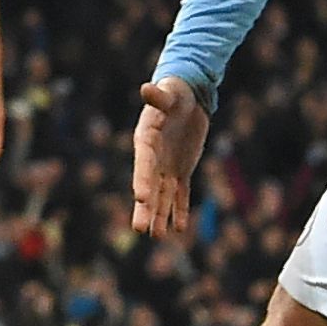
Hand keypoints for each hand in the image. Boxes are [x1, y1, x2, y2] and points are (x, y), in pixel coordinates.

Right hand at [129, 76, 208, 240]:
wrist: (186, 97)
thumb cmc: (174, 92)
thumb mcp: (169, 93)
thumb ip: (159, 96)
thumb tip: (146, 89)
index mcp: (146, 139)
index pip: (143, 163)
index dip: (141, 179)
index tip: (141, 197)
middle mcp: (153, 157)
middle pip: (148, 185)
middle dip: (145, 208)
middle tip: (140, 229)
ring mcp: (166, 166)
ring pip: (162, 194)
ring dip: (159, 214)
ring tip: (157, 236)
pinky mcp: (182, 170)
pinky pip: (181, 193)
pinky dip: (180, 209)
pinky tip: (179, 228)